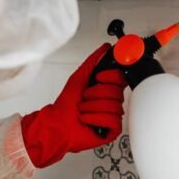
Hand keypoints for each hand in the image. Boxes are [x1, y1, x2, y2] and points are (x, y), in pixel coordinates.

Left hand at [20, 43, 128, 167]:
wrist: (57, 125)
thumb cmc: (65, 106)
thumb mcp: (78, 78)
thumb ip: (92, 61)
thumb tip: (105, 48)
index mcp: (105, 89)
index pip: (121, 78)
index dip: (111, 77)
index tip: (99, 78)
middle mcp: (110, 101)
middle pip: (117, 92)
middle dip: (96, 94)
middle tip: (85, 98)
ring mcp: (112, 116)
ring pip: (114, 106)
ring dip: (92, 107)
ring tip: (83, 110)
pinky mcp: (112, 130)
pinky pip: (112, 120)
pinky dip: (95, 118)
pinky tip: (87, 120)